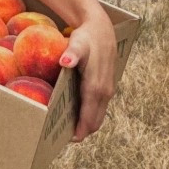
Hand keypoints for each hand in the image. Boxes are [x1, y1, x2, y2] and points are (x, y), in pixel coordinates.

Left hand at [64, 6, 117, 141]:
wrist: (101, 29)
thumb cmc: (86, 38)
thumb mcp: (77, 43)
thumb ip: (72, 53)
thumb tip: (66, 61)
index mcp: (96, 88)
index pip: (89, 118)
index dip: (79, 132)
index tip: (65, 140)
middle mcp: (104, 93)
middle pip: (94, 122)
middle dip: (81, 132)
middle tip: (61, 137)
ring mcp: (108, 91)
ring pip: (98, 116)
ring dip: (85, 124)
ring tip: (67, 128)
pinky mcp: (107, 87)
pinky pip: (98, 108)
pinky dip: (89, 115)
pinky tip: (76, 113)